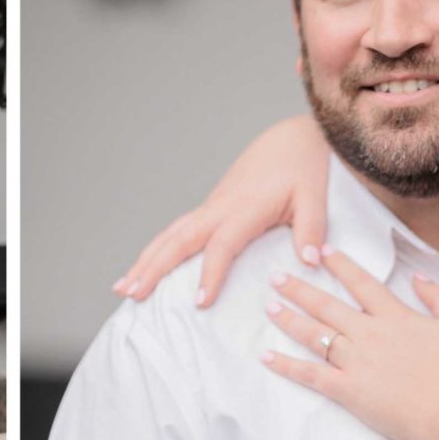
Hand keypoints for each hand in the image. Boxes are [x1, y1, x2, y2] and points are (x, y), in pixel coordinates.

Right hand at [114, 115, 329, 307]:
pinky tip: (146, 267)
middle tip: (132, 295)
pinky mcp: (210, 208)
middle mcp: (220, 207)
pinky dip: (157, 250)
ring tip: (123, 287)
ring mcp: (211, 207)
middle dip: (153, 268)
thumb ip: (312, 229)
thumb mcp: (315, 197)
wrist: (290, 138)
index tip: (200, 302)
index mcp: (245, 208)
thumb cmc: (303, 167)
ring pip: (170, 235)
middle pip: (178, 240)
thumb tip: (309, 260)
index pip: (222, 245)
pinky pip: (177, 231)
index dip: (211, 273)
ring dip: (145, 260)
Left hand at [260, 252, 438, 439]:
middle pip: (328, 305)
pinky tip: (266, 357)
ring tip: (269, 306)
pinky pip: (310, 375)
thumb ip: (438, 297)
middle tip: (276, 277)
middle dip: (300, 288)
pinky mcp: (348, 390)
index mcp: (395, 317)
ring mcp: (356, 361)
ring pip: (314, 334)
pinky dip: (286, 365)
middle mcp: (369, 334)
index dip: (341, 265)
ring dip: (289, 319)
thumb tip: (418, 277)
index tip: (323, 251)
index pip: (362, 283)